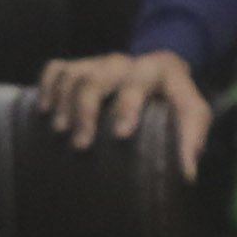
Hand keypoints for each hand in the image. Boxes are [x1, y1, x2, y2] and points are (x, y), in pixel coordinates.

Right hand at [35, 50, 211, 178]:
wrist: (160, 74)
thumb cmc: (174, 102)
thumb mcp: (193, 114)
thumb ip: (191, 138)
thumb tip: (186, 174)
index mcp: (155, 71)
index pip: (137, 83)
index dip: (127, 106)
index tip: (120, 134)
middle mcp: (124, 63)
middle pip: (97, 79)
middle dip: (86, 111)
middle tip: (81, 144)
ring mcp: (98, 63)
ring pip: (74, 75)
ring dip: (63, 103)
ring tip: (60, 132)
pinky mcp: (81, 67)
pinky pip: (57, 68)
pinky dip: (47, 86)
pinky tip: (43, 109)